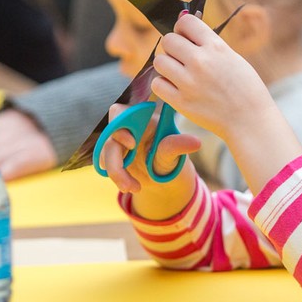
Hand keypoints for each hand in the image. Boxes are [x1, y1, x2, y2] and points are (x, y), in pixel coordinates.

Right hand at [100, 102, 199, 219]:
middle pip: (109, 136)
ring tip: (134, 188)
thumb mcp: (175, 155)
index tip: (132, 144)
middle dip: (115, 160)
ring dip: (116, 172)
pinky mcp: (112, 156)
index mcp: (141, 119)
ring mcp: (118, 142)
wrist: (165, 179)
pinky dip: (116, 177)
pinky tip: (130, 187)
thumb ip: (176, 147)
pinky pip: (104, 163)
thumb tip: (196, 142)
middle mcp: (127, 128)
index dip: (120, 125)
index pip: (120, 112)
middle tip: (128, 178)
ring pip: (104, 152)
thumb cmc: (172, 160)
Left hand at [152, 14, 273, 142]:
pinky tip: (176, 87)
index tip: (186, 37)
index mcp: (216, 47)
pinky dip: (164, 84)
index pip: (186, 22)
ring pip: (159, 61)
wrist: (249, 120)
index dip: (183, 28)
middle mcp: (200, 61)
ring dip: (166, 65)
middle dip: (173, 47)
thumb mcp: (233, 57)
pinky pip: (157, 84)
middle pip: (168, 40)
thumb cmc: (245, 88)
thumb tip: (185, 29)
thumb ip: (209, 44)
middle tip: (182, 58)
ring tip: (179, 73)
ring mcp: (189, 82)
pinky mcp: (181, 102)